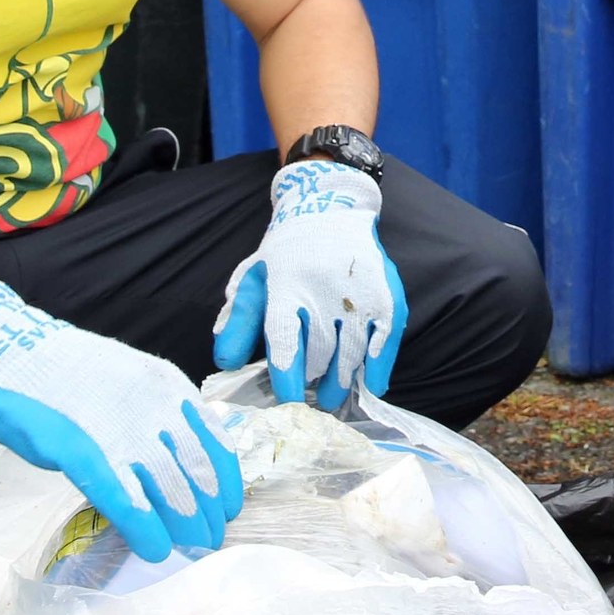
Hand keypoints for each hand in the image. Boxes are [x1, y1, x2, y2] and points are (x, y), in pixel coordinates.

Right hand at [0, 281, 243, 559]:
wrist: (13, 350)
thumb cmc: (70, 374)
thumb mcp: (131, 386)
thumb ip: (157, 419)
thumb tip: (181, 462)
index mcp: (168, 389)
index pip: (214, 442)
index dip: (225, 482)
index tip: (228, 509)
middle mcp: (152, 408)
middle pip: (196, 472)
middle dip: (207, 513)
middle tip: (209, 541)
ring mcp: (118, 430)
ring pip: (166, 489)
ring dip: (183, 526)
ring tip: (190, 551)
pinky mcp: (81, 450)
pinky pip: (121, 496)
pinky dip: (141, 526)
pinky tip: (153, 548)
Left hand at [212, 160, 406, 409]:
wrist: (328, 209)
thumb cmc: (286, 254)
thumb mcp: (254, 281)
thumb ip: (239, 323)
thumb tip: (227, 365)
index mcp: (286, 285)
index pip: (284, 343)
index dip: (286, 380)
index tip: (287, 405)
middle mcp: (324, 288)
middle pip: (320, 353)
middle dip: (314, 385)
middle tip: (311, 405)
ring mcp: (359, 291)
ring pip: (352, 351)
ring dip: (342, 382)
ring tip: (333, 399)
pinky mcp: (386, 292)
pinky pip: (385, 338)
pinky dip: (379, 366)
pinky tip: (371, 385)